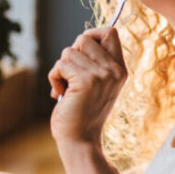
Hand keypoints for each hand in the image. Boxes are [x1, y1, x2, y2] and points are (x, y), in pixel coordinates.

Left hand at [47, 27, 126, 144]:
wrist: (80, 141)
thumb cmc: (82, 112)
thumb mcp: (96, 84)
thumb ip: (94, 62)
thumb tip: (82, 38)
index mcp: (120, 69)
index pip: (110, 32)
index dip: (91, 35)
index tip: (80, 52)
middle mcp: (114, 70)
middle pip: (85, 38)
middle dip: (71, 54)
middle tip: (71, 76)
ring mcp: (102, 75)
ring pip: (69, 51)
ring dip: (60, 69)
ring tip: (66, 88)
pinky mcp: (86, 81)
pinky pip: (61, 65)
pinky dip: (54, 77)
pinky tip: (60, 93)